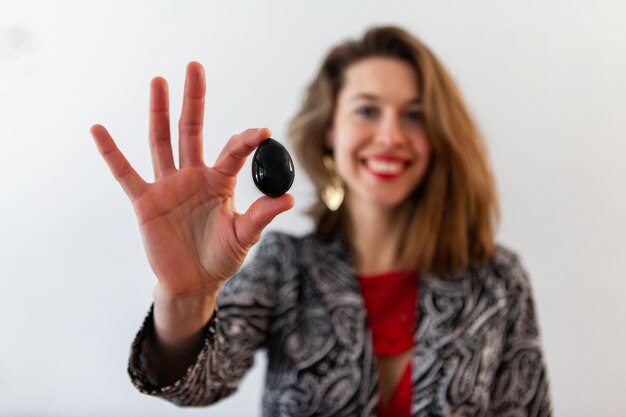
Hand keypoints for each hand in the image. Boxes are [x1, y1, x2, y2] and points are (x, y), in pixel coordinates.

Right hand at [91, 62, 294, 298]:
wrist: (193, 282)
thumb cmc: (220, 257)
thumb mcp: (244, 237)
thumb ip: (261, 216)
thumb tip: (288, 197)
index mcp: (220, 181)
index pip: (233, 151)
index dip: (246, 140)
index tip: (262, 131)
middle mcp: (193, 176)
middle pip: (192, 130)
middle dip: (194, 100)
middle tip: (195, 67)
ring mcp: (168, 186)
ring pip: (162, 142)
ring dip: (159, 112)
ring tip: (158, 81)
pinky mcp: (146, 201)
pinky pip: (125, 173)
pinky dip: (111, 152)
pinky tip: (99, 129)